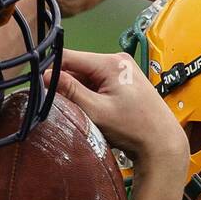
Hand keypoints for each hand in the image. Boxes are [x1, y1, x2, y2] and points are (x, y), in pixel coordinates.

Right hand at [58, 47, 187, 165]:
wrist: (162, 142)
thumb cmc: (133, 128)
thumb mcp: (96, 111)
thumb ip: (70, 91)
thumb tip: (45, 75)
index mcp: (110, 63)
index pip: (69, 57)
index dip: (51, 70)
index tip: (38, 85)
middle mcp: (117, 60)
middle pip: (78, 67)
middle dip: (67, 84)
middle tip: (60, 104)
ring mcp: (123, 70)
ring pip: (87, 76)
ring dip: (79, 92)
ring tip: (83, 110)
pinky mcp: (125, 81)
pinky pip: (98, 83)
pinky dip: (91, 95)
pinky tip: (95, 110)